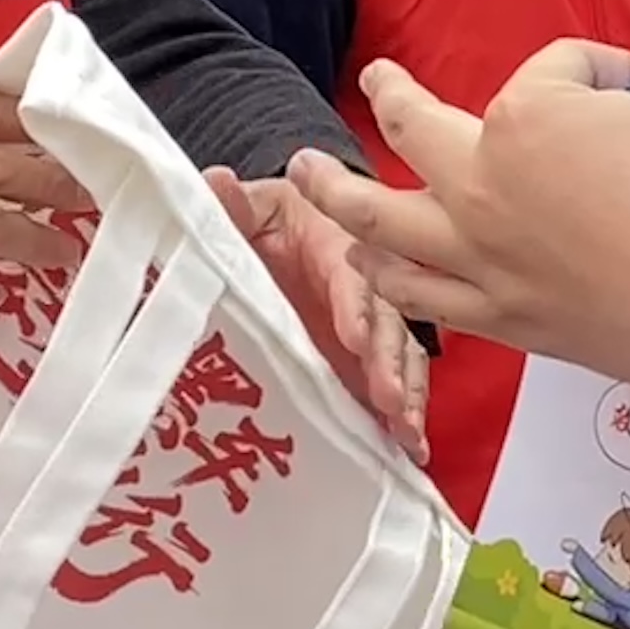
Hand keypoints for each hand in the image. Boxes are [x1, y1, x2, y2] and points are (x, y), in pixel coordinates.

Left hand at [207, 167, 429, 467]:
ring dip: (407, 392)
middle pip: (389, 323)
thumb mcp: (255, 208)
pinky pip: (401, 382)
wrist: (294, 232)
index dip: (356, 306)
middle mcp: (367, 286)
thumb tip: (215, 182)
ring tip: (406, 430)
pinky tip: (413, 446)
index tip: (356, 336)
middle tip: (391, 398)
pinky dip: (409, 413)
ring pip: (403, 356)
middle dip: (391, 362)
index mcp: (339, 247)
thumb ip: (235, 206)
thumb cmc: (275, 221)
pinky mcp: (373, 356)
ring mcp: (375, 324)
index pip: (352, 276)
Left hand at [287, 40, 629, 387]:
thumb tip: (613, 101)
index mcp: (527, 115)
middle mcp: (483, 184)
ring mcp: (481, 258)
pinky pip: (426, 300)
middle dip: (389, 100)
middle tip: (375, 86)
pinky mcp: (502, 319)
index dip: (594, 72)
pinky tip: (380, 273)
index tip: (626, 84)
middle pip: (413, 130)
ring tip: (318, 186)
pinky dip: (393, 282)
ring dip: (344, 202)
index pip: (547, 71)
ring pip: (383, 228)